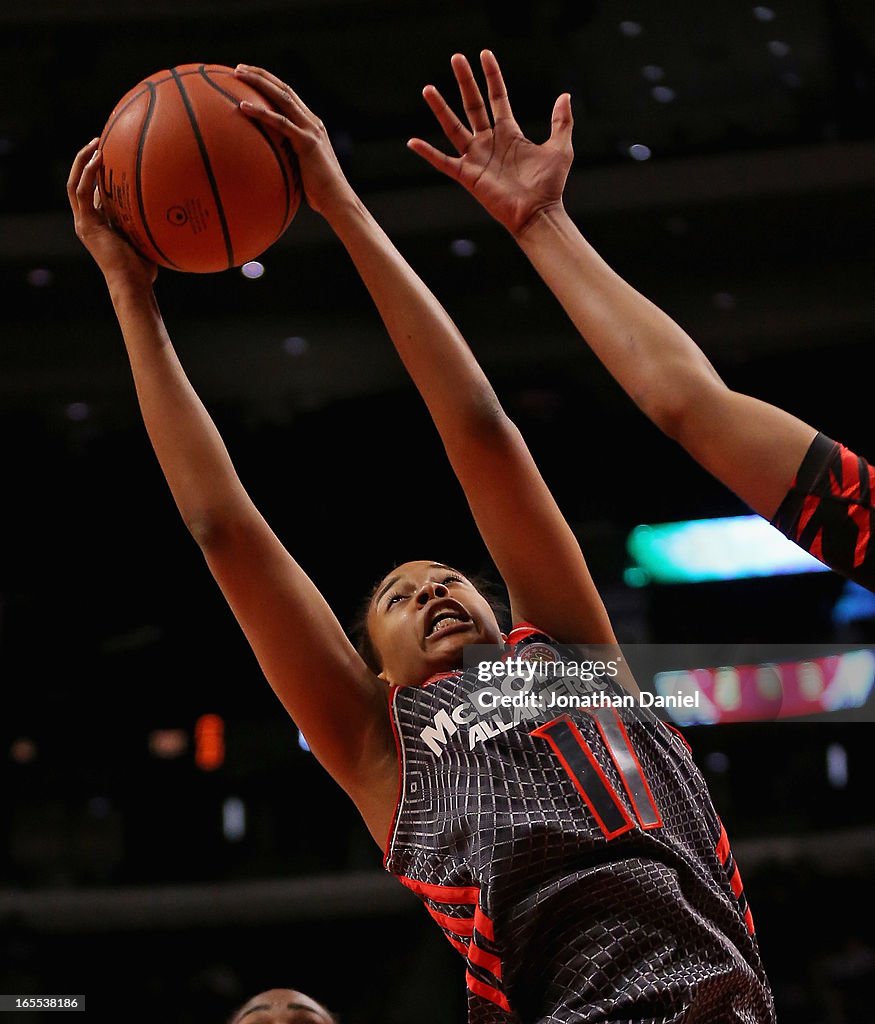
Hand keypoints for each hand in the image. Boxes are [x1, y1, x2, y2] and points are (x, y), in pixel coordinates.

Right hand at [67, 140, 156, 287]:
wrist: (133, 284)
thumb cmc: (145, 269)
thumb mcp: (146, 238)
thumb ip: (147, 221)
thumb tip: (169, 205)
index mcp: (99, 224)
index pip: (93, 192)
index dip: (98, 173)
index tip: (112, 154)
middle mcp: (88, 221)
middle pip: (79, 183)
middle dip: (85, 160)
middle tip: (99, 141)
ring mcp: (84, 223)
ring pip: (75, 183)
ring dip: (83, 161)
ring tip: (96, 143)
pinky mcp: (86, 225)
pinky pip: (82, 192)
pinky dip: (88, 173)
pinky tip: (99, 158)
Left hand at [234, 64, 354, 217]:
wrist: (337, 199)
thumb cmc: (319, 192)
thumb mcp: (302, 170)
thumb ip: (289, 159)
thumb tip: (270, 165)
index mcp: (312, 125)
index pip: (289, 96)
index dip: (270, 83)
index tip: (251, 76)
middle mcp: (312, 122)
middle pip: (284, 88)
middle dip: (261, 75)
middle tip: (239, 69)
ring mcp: (310, 130)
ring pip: (282, 97)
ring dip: (259, 83)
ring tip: (237, 75)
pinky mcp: (306, 142)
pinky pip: (279, 123)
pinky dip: (260, 112)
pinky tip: (242, 107)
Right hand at [408, 50, 572, 236]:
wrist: (538, 212)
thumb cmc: (550, 185)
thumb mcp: (560, 148)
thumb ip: (561, 121)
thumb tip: (565, 95)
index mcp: (509, 133)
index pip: (497, 97)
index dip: (492, 76)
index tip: (484, 54)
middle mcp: (490, 142)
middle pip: (473, 105)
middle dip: (465, 81)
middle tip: (456, 58)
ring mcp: (477, 158)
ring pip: (454, 127)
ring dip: (441, 108)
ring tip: (428, 89)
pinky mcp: (468, 176)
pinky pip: (443, 162)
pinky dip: (428, 153)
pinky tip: (413, 142)